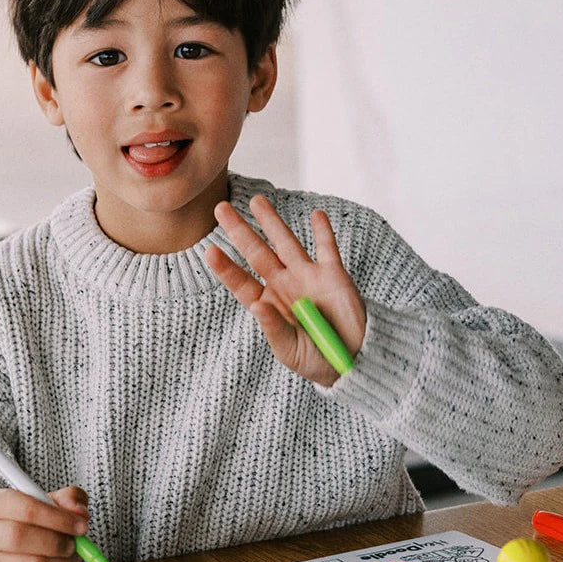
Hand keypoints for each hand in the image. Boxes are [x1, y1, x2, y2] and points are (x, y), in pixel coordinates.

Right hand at [0, 486, 88, 561]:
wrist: (11, 548)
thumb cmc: (35, 520)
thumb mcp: (53, 501)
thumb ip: (70, 499)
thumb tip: (80, 513)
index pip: (26, 509)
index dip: (59, 518)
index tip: (81, 525)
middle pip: (21, 538)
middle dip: (57, 542)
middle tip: (75, 543)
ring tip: (72, 555)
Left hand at [206, 195, 365, 386]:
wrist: (353, 360)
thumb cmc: (316, 361)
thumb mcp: (290, 351)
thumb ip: (274, 329)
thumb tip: (257, 306)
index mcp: (268, 305)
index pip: (241, 283)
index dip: (226, 268)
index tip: (209, 251)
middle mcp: (284, 286)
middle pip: (257, 253)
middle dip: (240, 231)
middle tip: (220, 209)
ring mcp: (308, 277)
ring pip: (287, 243)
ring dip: (272, 221)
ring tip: (257, 200)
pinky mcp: (333, 275)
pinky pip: (327, 248)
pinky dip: (323, 231)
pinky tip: (316, 215)